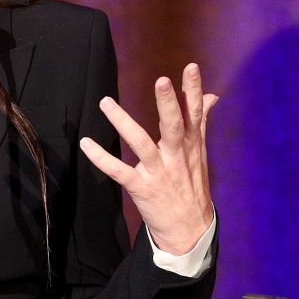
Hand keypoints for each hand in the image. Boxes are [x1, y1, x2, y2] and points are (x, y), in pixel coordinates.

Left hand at [79, 63, 216, 254]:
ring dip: (123, 123)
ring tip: (105, 102)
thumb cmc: (192, 186)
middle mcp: (176, 157)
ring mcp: (159, 173)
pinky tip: (86, 143)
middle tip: (161, 81)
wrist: (190, 230)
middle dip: (168, 104)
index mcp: (191, 146)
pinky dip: (101, 158)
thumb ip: (200, 122)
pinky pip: (119, 171)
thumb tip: (212, 95)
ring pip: (142, 144)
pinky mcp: (141, 189)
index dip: (193, 90)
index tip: (190, 68)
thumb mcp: (199, 153)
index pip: (194, 114)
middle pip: (173, 126)